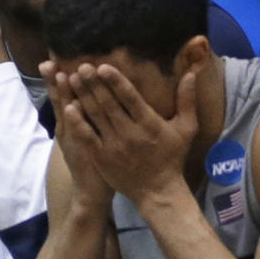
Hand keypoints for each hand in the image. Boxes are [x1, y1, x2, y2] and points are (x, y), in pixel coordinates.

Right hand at [41, 60, 113, 212]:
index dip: (55, 80)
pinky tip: (71, 105)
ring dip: (63, 94)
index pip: (61, 97)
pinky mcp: (83, 150)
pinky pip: (79, 131)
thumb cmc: (93, 163)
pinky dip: (74, 119)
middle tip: (49, 62)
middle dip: (55, 81)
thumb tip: (86, 95)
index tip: (50, 60)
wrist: (92, 194)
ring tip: (61, 74)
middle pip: (59, 101)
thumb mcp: (86, 137)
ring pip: (67, 113)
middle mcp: (68, 130)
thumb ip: (86, 117)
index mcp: (68, 125)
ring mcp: (74, 140)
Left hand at [64, 63, 197, 205]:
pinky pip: (87, 137)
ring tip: (72, 78)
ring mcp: (114, 146)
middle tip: (82, 66)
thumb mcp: (186, 129)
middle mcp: (130, 133)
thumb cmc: (172, 157)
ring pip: (95, 117)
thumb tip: (190, 73)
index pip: (130, 98)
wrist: (158, 191)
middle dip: (94, 84)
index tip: (103, 67)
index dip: (116, 82)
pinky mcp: (101, 157)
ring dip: (83, 96)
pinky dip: (78, 122)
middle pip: (109, 104)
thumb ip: (187, 100)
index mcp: (150, 124)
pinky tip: (68, 107)